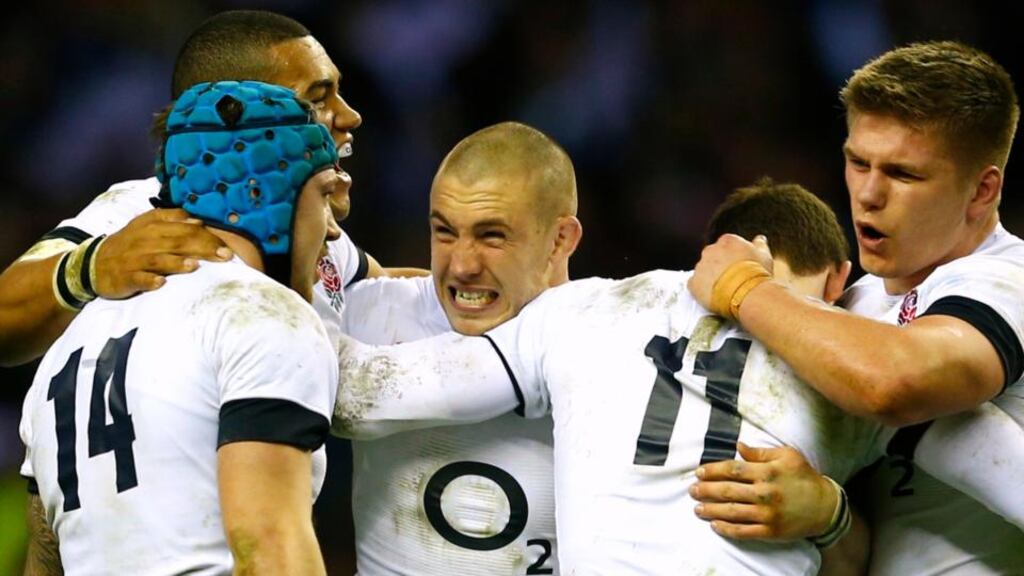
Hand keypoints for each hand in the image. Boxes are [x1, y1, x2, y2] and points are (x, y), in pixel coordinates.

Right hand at [93, 209, 231, 298]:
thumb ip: (172, 219)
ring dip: (176, 263)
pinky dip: (149, 280)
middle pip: (176, 242)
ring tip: (195, 266)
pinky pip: (138, 278)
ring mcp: (134, 260)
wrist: (93, 264)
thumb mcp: (147, 225)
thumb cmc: (129, 245)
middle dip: (202, 248)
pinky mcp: (125, 277)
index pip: (183, 227)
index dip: (206, 235)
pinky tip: (161, 283)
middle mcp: (145, 240)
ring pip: (158, 259)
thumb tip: (198, 221)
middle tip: (225, 256)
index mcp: (152, 225)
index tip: (227, 246)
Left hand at [688, 234, 772, 309]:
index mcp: (726, 241)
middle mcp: (710, 250)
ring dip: (711, 278)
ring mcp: (700, 266)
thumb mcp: (764, 256)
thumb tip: (760, 238)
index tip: (739, 267)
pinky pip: (695, 285)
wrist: (748, 294)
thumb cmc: (757, 274)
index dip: (733, 258)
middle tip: (732, 279)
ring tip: (725, 290)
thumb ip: (760, 245)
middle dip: (720, 266)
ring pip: (703, 271)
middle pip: (713, 257)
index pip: (726, 246)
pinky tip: (714, 295)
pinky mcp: (693, 283)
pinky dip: (702, 289)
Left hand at [689, 443, 837, 540]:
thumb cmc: (804, 477)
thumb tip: (738, 446)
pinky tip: (715, 525)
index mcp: (768, 472)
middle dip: (706, 490)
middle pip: (728, 490)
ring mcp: (767, 513)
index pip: (733, 469)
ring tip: (697, 508)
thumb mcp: (787, 456)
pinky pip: (743, 531)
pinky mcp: (770, 531)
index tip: (699, 472)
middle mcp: (765, 493)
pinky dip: (726, 528)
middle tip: (692, 490)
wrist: (825, 506)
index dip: (712, 470)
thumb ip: (760, 453)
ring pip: (731, 512)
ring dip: (710, 510)